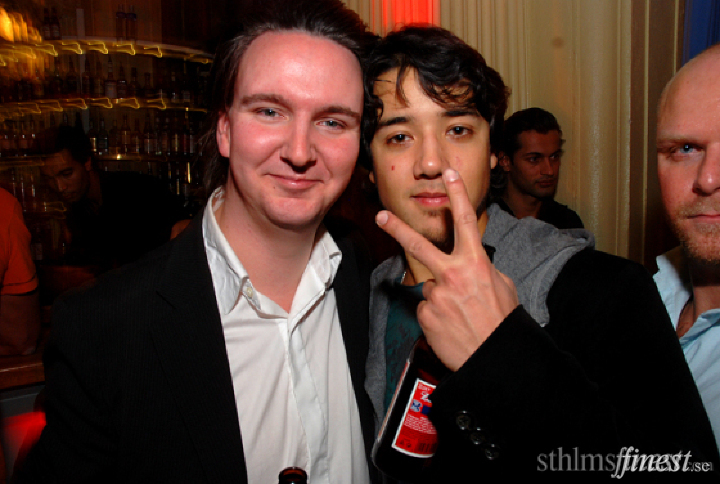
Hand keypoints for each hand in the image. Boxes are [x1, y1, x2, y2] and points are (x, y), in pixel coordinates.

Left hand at [376, 169, 518, 370]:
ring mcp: (435, 295)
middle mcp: (452, 275)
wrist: (495, 358)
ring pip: (431, 287)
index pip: (465, 221)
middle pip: (419, 245)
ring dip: (442, 298)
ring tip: (460, 316)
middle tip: (381, 215)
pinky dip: (436, 316)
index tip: (448, 174)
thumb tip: (468, 266)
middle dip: (397, 228)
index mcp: (475, 263)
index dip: (458, 195)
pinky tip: (452, 326)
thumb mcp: (502, 286)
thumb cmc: (502, 321)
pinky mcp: (424, 315)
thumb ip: (481, 269)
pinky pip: (426, 309)